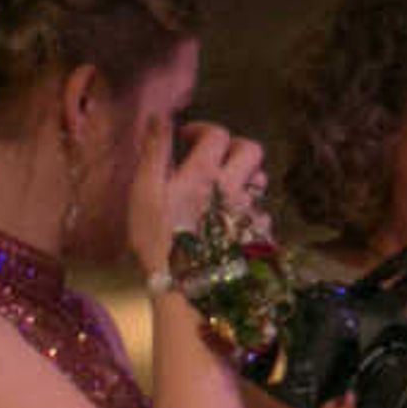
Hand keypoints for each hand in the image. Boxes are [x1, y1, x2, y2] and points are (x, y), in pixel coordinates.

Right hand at [138, 121, 265, 286]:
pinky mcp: (261, 237)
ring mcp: (252, 214)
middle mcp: (235, 189)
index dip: (203, 129)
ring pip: (260, 182)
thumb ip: (154, 152)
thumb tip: (160, 117)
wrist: (188, 290)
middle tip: (213, 159)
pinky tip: (230, 222)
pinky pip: (262, 213)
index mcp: (204, 173)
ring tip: (222, 190)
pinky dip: (248, 210)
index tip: (187, 139)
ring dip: (244, 178)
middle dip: (234, 147)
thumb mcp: (144, 192)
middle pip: (252, 151)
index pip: (218, 134)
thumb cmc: (158, 239)